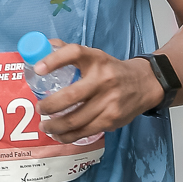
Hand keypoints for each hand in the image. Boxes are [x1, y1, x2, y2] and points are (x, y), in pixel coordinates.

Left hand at [31, 38, 162, 138]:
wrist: (144, 84)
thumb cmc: (111, 71)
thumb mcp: (94, 56)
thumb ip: (69, 51)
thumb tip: (44, 45)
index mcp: (97, 59)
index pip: (74, 53)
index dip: (53, 60)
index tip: (38, 70)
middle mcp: (103, 80)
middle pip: (70, 97)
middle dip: (49, 106)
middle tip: (40, 109)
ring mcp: (109, 102)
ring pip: (74, 120)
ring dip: (54, 126)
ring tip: (45, 125)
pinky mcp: (111, 120)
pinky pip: (84, 132)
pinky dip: (67, 136)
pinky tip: (58, 134)